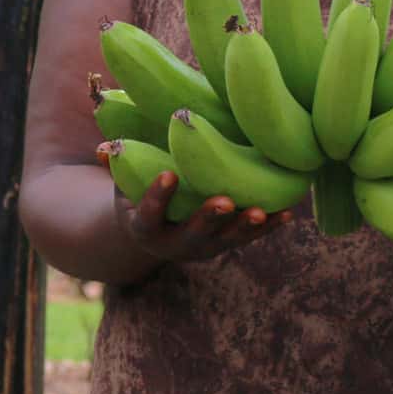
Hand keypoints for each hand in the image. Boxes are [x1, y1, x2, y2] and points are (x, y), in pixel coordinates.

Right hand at [114, 170, 291, 264]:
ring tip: (262, 211)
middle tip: (224, 202)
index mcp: (145, 228)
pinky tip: (288, 213)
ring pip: (226, 240)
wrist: (152, 231)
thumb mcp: (122, 183)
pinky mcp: (226, 242)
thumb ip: (118, 165)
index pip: (149, 215)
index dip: (157, 197)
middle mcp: (175, 243)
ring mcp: (204, 246)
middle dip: (209, 219)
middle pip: (194, 234)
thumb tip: (105, 147)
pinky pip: (249, 237)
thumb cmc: (136, 193)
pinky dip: (268, 226)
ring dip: (245, 227)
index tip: (168, 174)